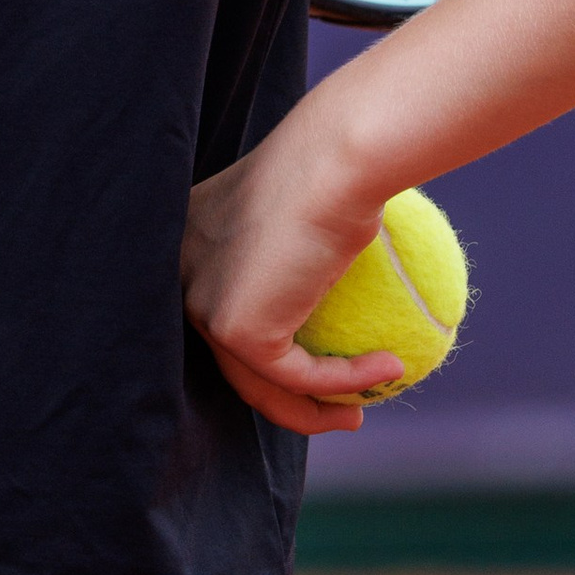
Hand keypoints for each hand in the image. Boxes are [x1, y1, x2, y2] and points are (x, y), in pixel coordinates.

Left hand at [180, 118, 411, 436]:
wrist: (337, 159)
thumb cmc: (343, 167)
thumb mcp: (320, 208)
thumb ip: (309, 256)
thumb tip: (339, 291)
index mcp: (195, 238)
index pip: (224, 306)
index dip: (267, 346)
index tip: (320, 363)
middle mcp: (184, 270)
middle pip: (232, 356)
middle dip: (285, 396)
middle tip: (339, 407)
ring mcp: (202, 301)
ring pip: (257, 381)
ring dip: (312, 411)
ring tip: (358, 415)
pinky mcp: (232, 328)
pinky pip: (298, 375)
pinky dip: (346, 380)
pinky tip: (390, 369)